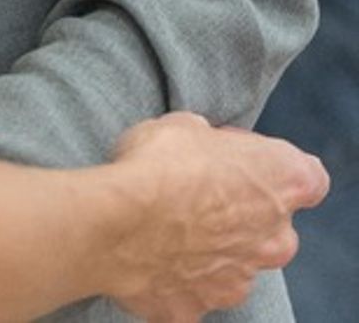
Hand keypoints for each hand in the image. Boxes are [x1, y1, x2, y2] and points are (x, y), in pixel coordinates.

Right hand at [106, 112, 327, 320]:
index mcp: (280, 181)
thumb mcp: (185, 124)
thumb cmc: (156, 163)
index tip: (245, 164)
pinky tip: (149, 256)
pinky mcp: (200, 309)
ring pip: (237, 267)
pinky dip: (176, 278)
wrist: (119, 221)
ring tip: (167, 230)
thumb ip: (211, 143)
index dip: (276, 169)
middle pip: (276, 230)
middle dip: (246, 218)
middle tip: (201, 197)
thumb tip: (203, 148)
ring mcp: (240, 281)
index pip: (309, 178)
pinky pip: (193, 292)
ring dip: (212, 252)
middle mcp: (274, 239)